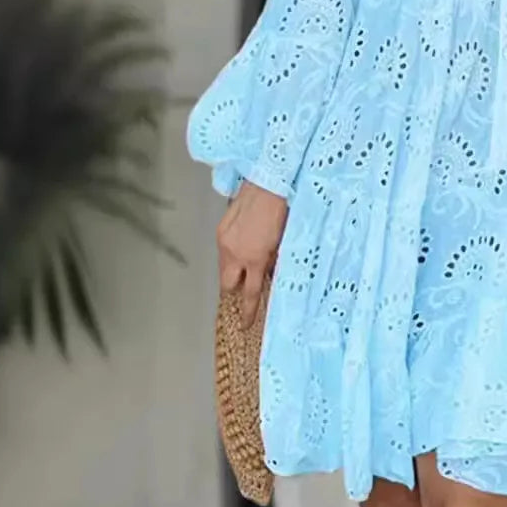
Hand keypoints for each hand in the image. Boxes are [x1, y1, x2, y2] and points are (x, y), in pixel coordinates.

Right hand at [217, 181, 288, 326]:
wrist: (268, 182)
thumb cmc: (283, 211)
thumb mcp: (284, 243)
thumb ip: (274, 263)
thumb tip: (270, 274)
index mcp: (255, 258)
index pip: (249, 293)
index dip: (247, 311)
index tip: (245, 324)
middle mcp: (235, 252)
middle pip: (227, 285)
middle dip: (235, 289)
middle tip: (246, 285)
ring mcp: (225, 240)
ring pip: (223, 267)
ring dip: (233, 269)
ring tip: (248, 260)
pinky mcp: (221, 228)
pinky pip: (223, 250)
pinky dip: (232, 252)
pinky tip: (244, 243)